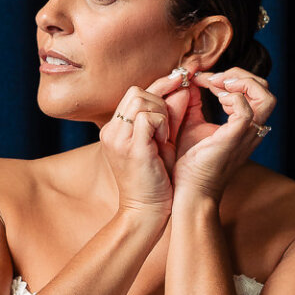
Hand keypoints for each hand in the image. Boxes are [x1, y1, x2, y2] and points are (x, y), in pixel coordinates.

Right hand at [98, 73, 192, 217]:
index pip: (135, 93)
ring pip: (141, 99)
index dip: (160, 86)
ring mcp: (117, 138)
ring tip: (165, 138)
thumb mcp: (163, 141)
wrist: (146, 212)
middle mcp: (111, 131)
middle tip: (168, 129)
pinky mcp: (130, 147)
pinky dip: (162, 125)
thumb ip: (170, 115)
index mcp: (115, 129)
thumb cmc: (156, 180)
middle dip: (160, 102)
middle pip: (136, 91)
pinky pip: (148, 116)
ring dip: (161, 114)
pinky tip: (164, 143)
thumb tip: (183, 88)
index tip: (180, 83)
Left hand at [169, 68, 275, 200]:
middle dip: (239, 75)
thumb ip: (195, 103)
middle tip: (213, 79)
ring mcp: (247, 133)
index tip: (203, 78)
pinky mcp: (236, 138)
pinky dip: (232, 98)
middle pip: (265, 89)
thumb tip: (193, 82)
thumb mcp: (193, 124)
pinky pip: (246, 110)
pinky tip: (215, 100)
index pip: (254, 90)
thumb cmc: (192, 163)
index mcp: (245, 125)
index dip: (231, 77)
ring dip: (240, 82)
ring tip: (216, 86)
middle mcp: (252, 128)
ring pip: (265, 96)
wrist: (190, 190)